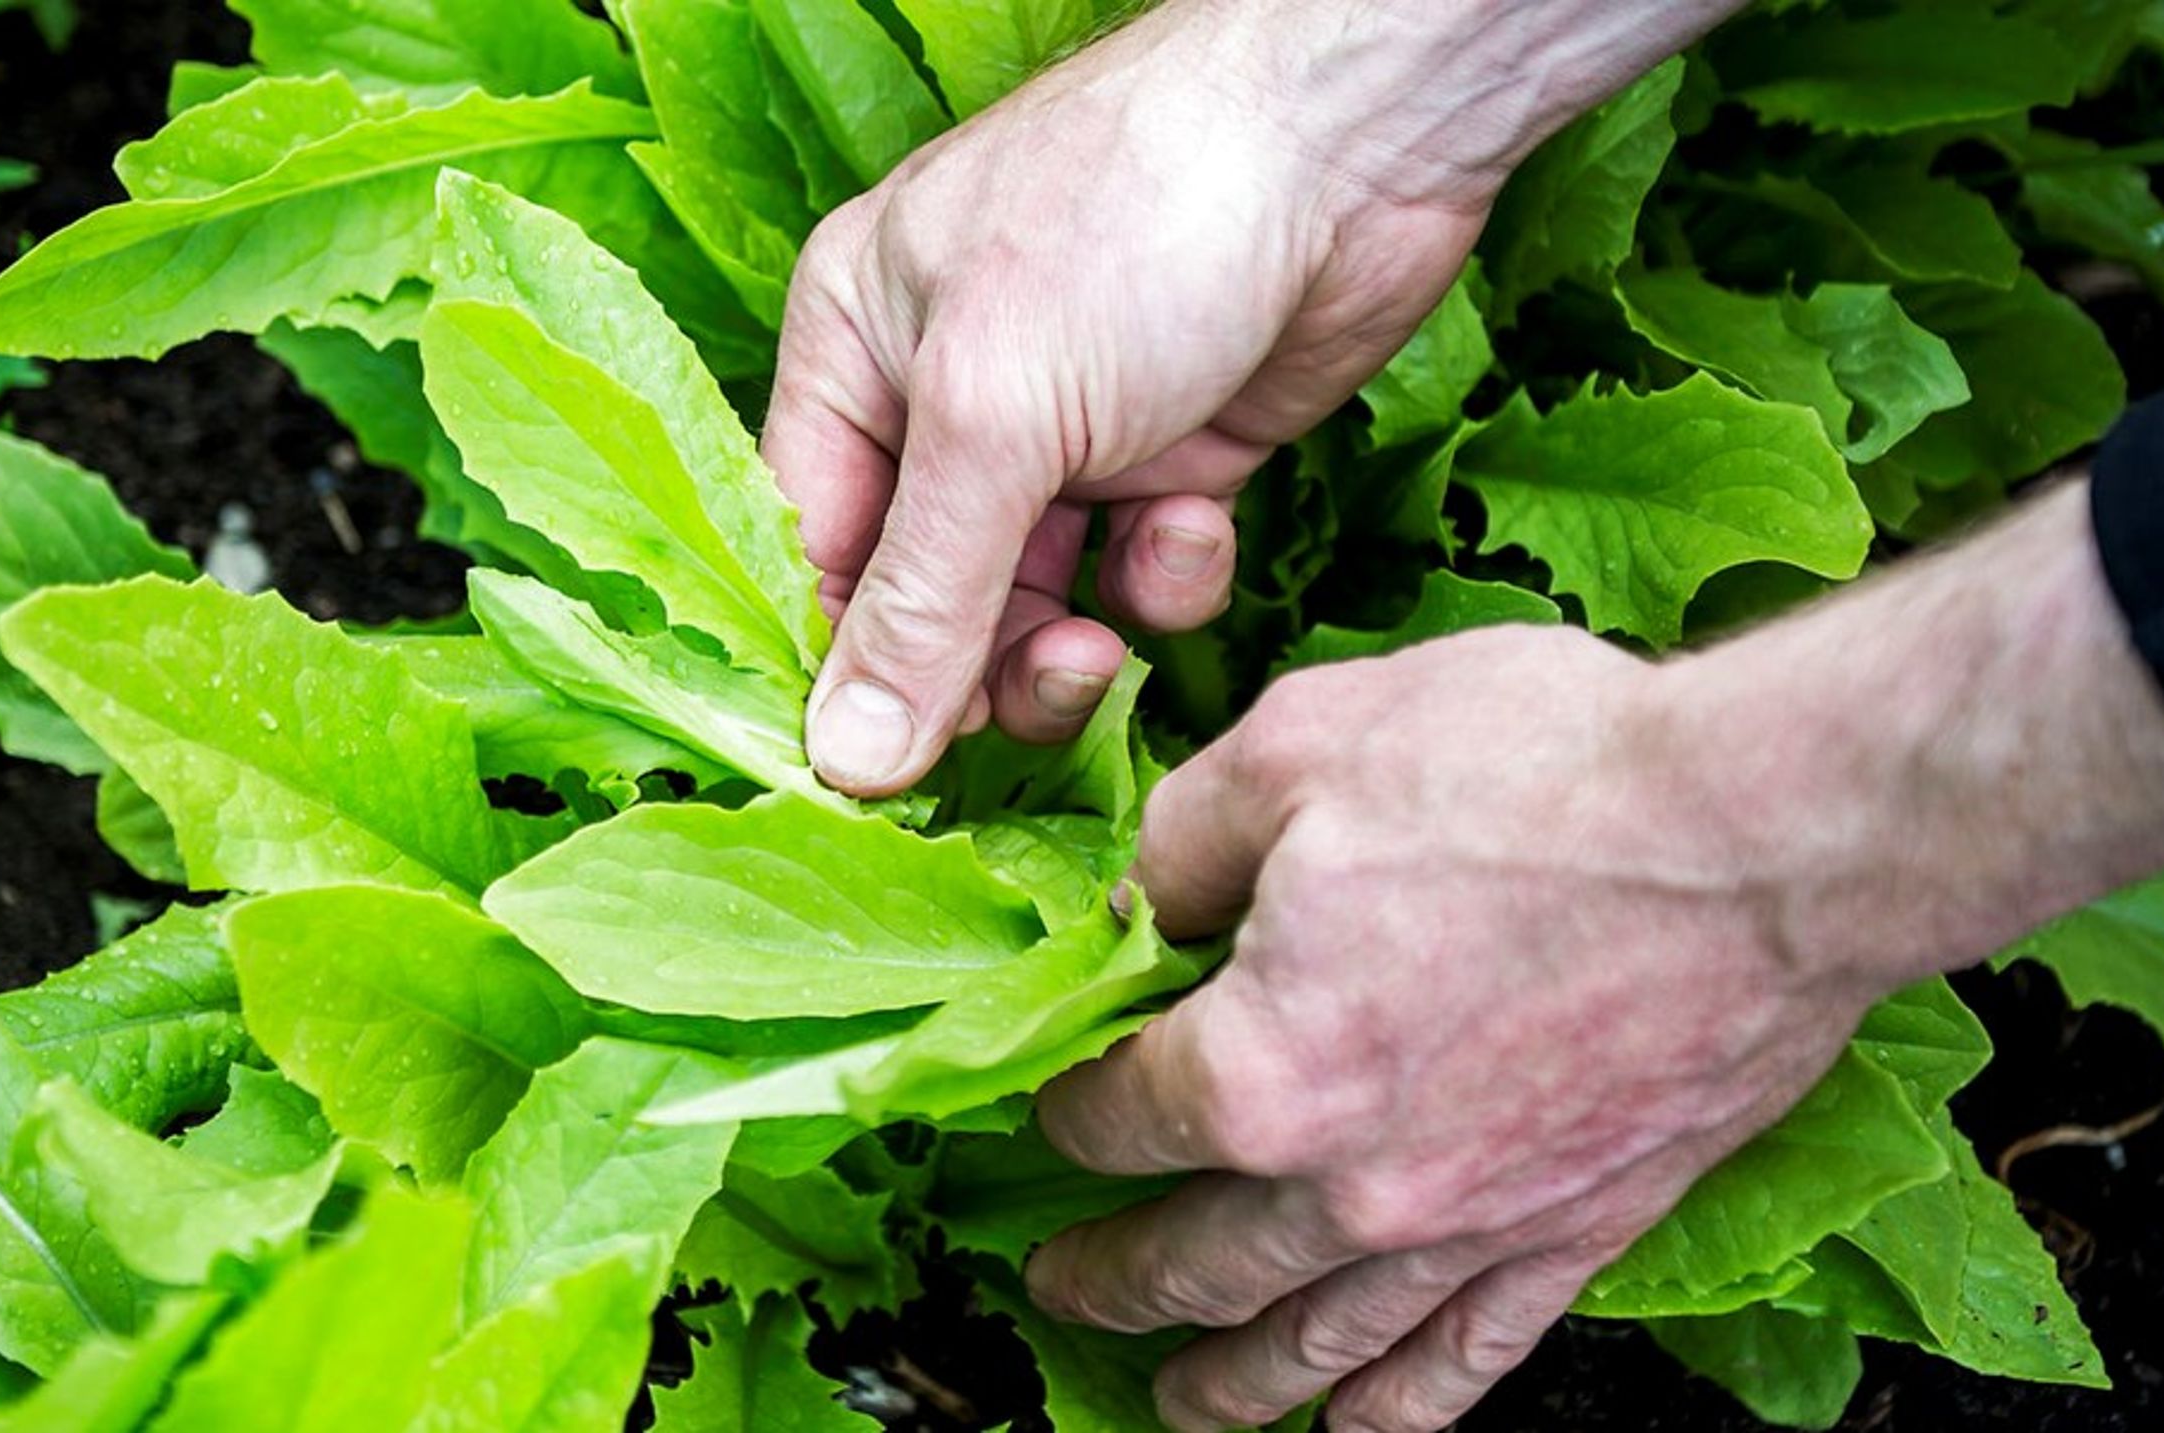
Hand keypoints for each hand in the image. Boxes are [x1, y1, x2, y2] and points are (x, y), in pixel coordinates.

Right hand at [763, 0, 1738, 797]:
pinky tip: (1197, 521)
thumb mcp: (995, 413)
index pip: (808, 552)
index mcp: (853, 354)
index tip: (873, 776)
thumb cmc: (1140, 215)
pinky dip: (1166, 574)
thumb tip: (845, 757)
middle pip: (922, 603)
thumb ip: (922, 597)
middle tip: (1038, 691)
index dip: (838, 670)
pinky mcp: (1172, 463)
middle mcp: (946, 402)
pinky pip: (1137, 576)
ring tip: (1110, 639)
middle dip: (975, 667)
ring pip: (1033, 609)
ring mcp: (1065, 436)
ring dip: (1072, 643)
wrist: (1355, 138)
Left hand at [1026, 485, 2163, 1431]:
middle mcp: (1354, 1183)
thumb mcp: (1302, 742)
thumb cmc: (1548, 774)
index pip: (1117, 1119)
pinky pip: (1463, 1364)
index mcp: (1260, 1070)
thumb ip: (1186, 838)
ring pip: (1315, 1351)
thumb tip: (1148, 905)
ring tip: (1178, 1400)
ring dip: (1229, 1386)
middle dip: (1112, 1281)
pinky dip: (1394, 1411)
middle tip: (1063, 1285)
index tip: (1056, 1097)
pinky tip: (1356, 1429)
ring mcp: (1471, 1227)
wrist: (1771, 830)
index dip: (1066, 1105)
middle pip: (1192, 1265)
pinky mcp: (1578, 1234)